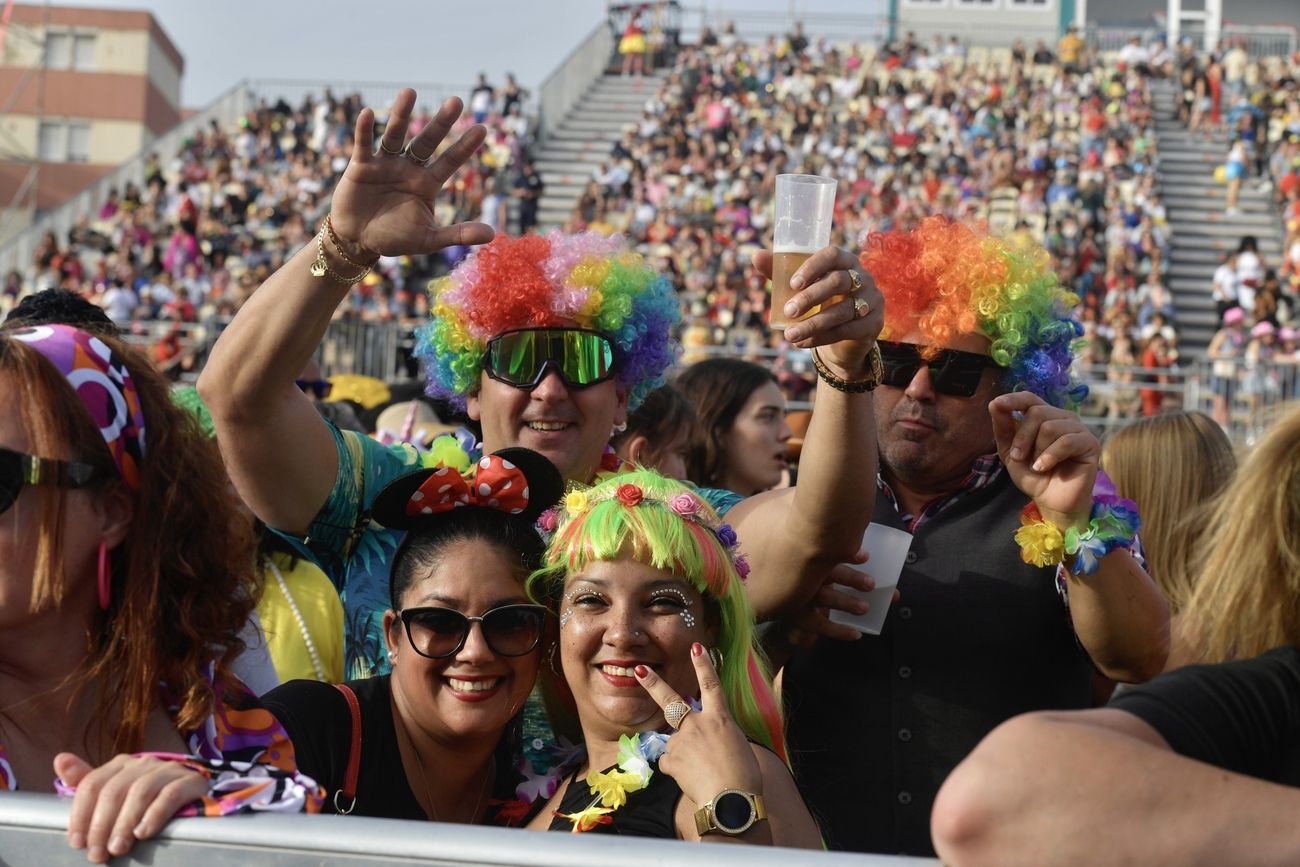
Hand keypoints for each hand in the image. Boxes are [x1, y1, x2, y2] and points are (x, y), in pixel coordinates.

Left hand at [57, 752, 207, 863]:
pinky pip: (170, 795)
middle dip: (102, 826)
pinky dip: (154, 815)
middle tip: (98, 853)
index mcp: (121, 765)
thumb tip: (59, 760)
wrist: (193, 797)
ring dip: (125, 824)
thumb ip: (87, 782)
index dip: (81, 815)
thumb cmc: (148, 800)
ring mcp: (168, 769)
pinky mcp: (191, 780)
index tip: (77, 843)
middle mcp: (144, 762)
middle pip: (114, 791)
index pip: (93, 784)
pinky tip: (144, 833)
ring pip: (140, 792)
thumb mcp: (116, 792)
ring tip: (118, 848)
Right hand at [330, 89, 494, 255]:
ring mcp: (385, 164)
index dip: (464, 146)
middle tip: (457, 101)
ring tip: (410, 92)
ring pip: (395, 135)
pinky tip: (367, 113)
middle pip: (427, 142)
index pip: (450, 161)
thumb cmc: (394, 238)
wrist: (358, 240)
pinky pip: (364, 145)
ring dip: (401, 115)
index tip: (483, 128)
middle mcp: (408, 168)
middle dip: (441, 123)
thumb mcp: (428, 240)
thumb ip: (458, 235)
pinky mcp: (360, 166)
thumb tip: (492, 234)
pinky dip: (364, 131)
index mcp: (427, 183)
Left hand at [633, 643, 761, 804]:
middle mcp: (698, 724)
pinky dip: (677, 771)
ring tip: (700, 772)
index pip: (711, 684)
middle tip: (639, 669)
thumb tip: (704, 740)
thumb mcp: (737, 747)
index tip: (696, 647)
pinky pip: (670, 763)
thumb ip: (718, 736)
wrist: (731, 799)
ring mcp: (682, 740)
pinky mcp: (671, 758)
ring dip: (682, 754)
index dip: (704, 664)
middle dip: (653, 683)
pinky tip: (691, 780)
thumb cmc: (744, 776)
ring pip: (674, 742)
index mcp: (721, 718)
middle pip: (671, 699)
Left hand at [752, 246, 883, 377]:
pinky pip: (847, 330)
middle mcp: (863, 277)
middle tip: (788, 311)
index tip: (792, 284)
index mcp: (846, 261)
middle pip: (839, 281)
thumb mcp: (802, 288)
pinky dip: (821, 338)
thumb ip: (781, 273)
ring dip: (813, 324)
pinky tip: (802, 343)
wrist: (844, 337)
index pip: (833, 255)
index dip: (813, 267)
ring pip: (842, 311)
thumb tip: (755, 256)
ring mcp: (872, 300)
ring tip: (789, 335)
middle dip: (810, 297)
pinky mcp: (874, 324)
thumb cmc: (821, 303)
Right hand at [783, 557, 901, 643]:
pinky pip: (819, 625)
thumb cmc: (813, 578)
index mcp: (811, 557)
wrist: (780, 598)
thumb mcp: (826, 569)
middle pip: (827, 573)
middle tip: (871, 584)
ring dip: (845, 603)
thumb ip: (855, 572)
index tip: (865, 556)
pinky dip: (839, 630)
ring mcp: (799, 596)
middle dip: (850, 578)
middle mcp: (803, 574)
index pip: (827, 551)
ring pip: (823, 598)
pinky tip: (856, 633)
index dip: (847, 554)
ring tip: (864, 608)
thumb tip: (893, 591)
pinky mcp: (798, 616)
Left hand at [989, 392, 1098, 529]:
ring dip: (1037, 450)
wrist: (1051, 500)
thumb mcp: (1011, 452)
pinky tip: (1044, 468)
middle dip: (1022, 438)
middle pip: (1037, 412)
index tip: (997, 404)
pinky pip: (1066, 441)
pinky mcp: (1090, 443)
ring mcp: (1078, 429)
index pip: (1030, 398)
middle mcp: (1063, 418)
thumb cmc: (1034, 475)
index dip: (1014, 399)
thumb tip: (995, 403)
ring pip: (1050, 427)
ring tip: (1038, 466)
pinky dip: (1050, 456)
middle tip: (1020, 458)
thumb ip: (1003, 428)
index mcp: (1045, 416)